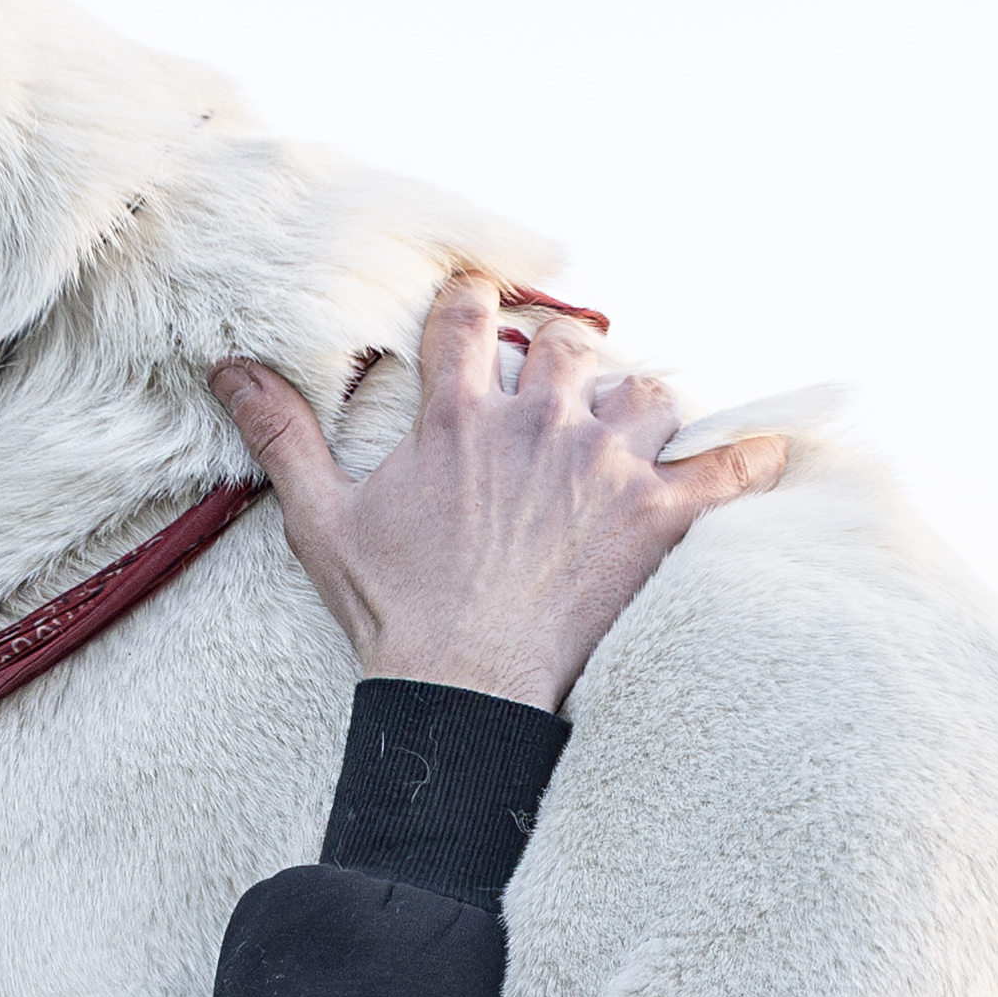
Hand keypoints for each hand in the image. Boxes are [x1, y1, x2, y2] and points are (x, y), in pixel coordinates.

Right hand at [212, 272, 784, 713]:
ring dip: (643, 406)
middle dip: (569, 363)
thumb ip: (283, 434)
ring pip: (651, 389)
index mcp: (461, 414)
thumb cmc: (394, 612)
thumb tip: (228, 370)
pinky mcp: (657, 516)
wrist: (462, 689)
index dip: (479, 307)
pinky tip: (769, 452)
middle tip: (561, 399)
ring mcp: (604, 465)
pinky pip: (729, 465)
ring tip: (632, 437)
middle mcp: (539, 422)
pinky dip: (754, 457)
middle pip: (575, 344)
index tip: (484, 316)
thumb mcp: (322, 520)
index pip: (474, 315)